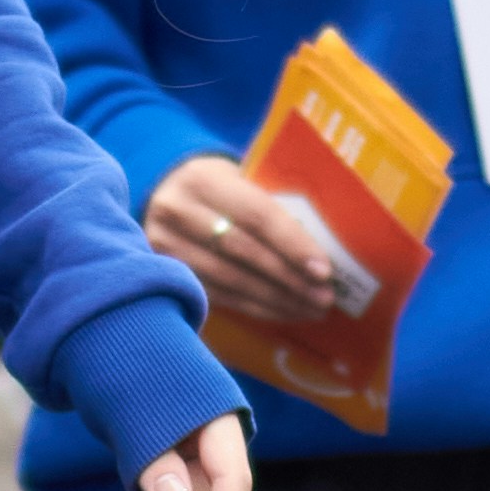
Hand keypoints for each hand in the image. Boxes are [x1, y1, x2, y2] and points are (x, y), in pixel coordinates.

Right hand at [146, 149, 345, 322]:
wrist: (165, 195)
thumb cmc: (219, 188)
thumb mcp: (238, 179)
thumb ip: (270, 205)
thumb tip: (320, 251)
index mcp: (203, 179)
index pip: (257, 215)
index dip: (293, 245)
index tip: (324, 271)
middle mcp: (177, 211)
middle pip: (244, 251)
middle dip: (290, 278)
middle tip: (324, 298)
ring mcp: (166, 245)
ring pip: (231, 279)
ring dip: (276, 299)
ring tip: (311, 309)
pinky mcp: (166, 273)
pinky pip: (219, 296)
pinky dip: (255, 306)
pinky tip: (282, 311)